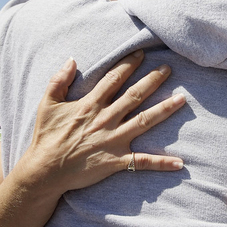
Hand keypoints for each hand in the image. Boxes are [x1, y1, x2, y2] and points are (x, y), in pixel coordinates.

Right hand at [16, 50, 185, 195]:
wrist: (44, 171)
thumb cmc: (45, 137)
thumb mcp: (47, 104)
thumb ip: (58, 80)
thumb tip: (72, 60)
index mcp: (90, 105)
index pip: (113, 79)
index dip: (128, 65)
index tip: (142, 54)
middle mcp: (105, 120)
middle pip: (134, 95)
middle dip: (153, 80)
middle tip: (168, 68)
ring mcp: (113, 140)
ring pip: (144, 122)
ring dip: (164, 110)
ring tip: (182, 99)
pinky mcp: (116, 161)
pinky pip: (142, 162)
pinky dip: (161, 162)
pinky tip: (180, 162)